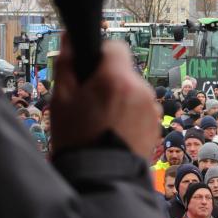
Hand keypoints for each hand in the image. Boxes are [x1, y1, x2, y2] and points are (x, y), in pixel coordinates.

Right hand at [50, 37, 160, 157]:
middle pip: (124, 72)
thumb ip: (67, 64)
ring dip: (120, 99)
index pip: (115, 47)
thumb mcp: (60, 99)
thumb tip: (70, 37)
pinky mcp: (157, 125)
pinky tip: (113, 132)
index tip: (88, 72)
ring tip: (100, 122)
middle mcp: (141, 89)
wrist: (101, 179)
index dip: (100, 56)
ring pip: (133, 91)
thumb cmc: (77, 140)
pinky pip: (141, 109)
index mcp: (117, 78)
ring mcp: (152, 108)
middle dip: (108, 81)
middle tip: (88, 103)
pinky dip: (129, 115)